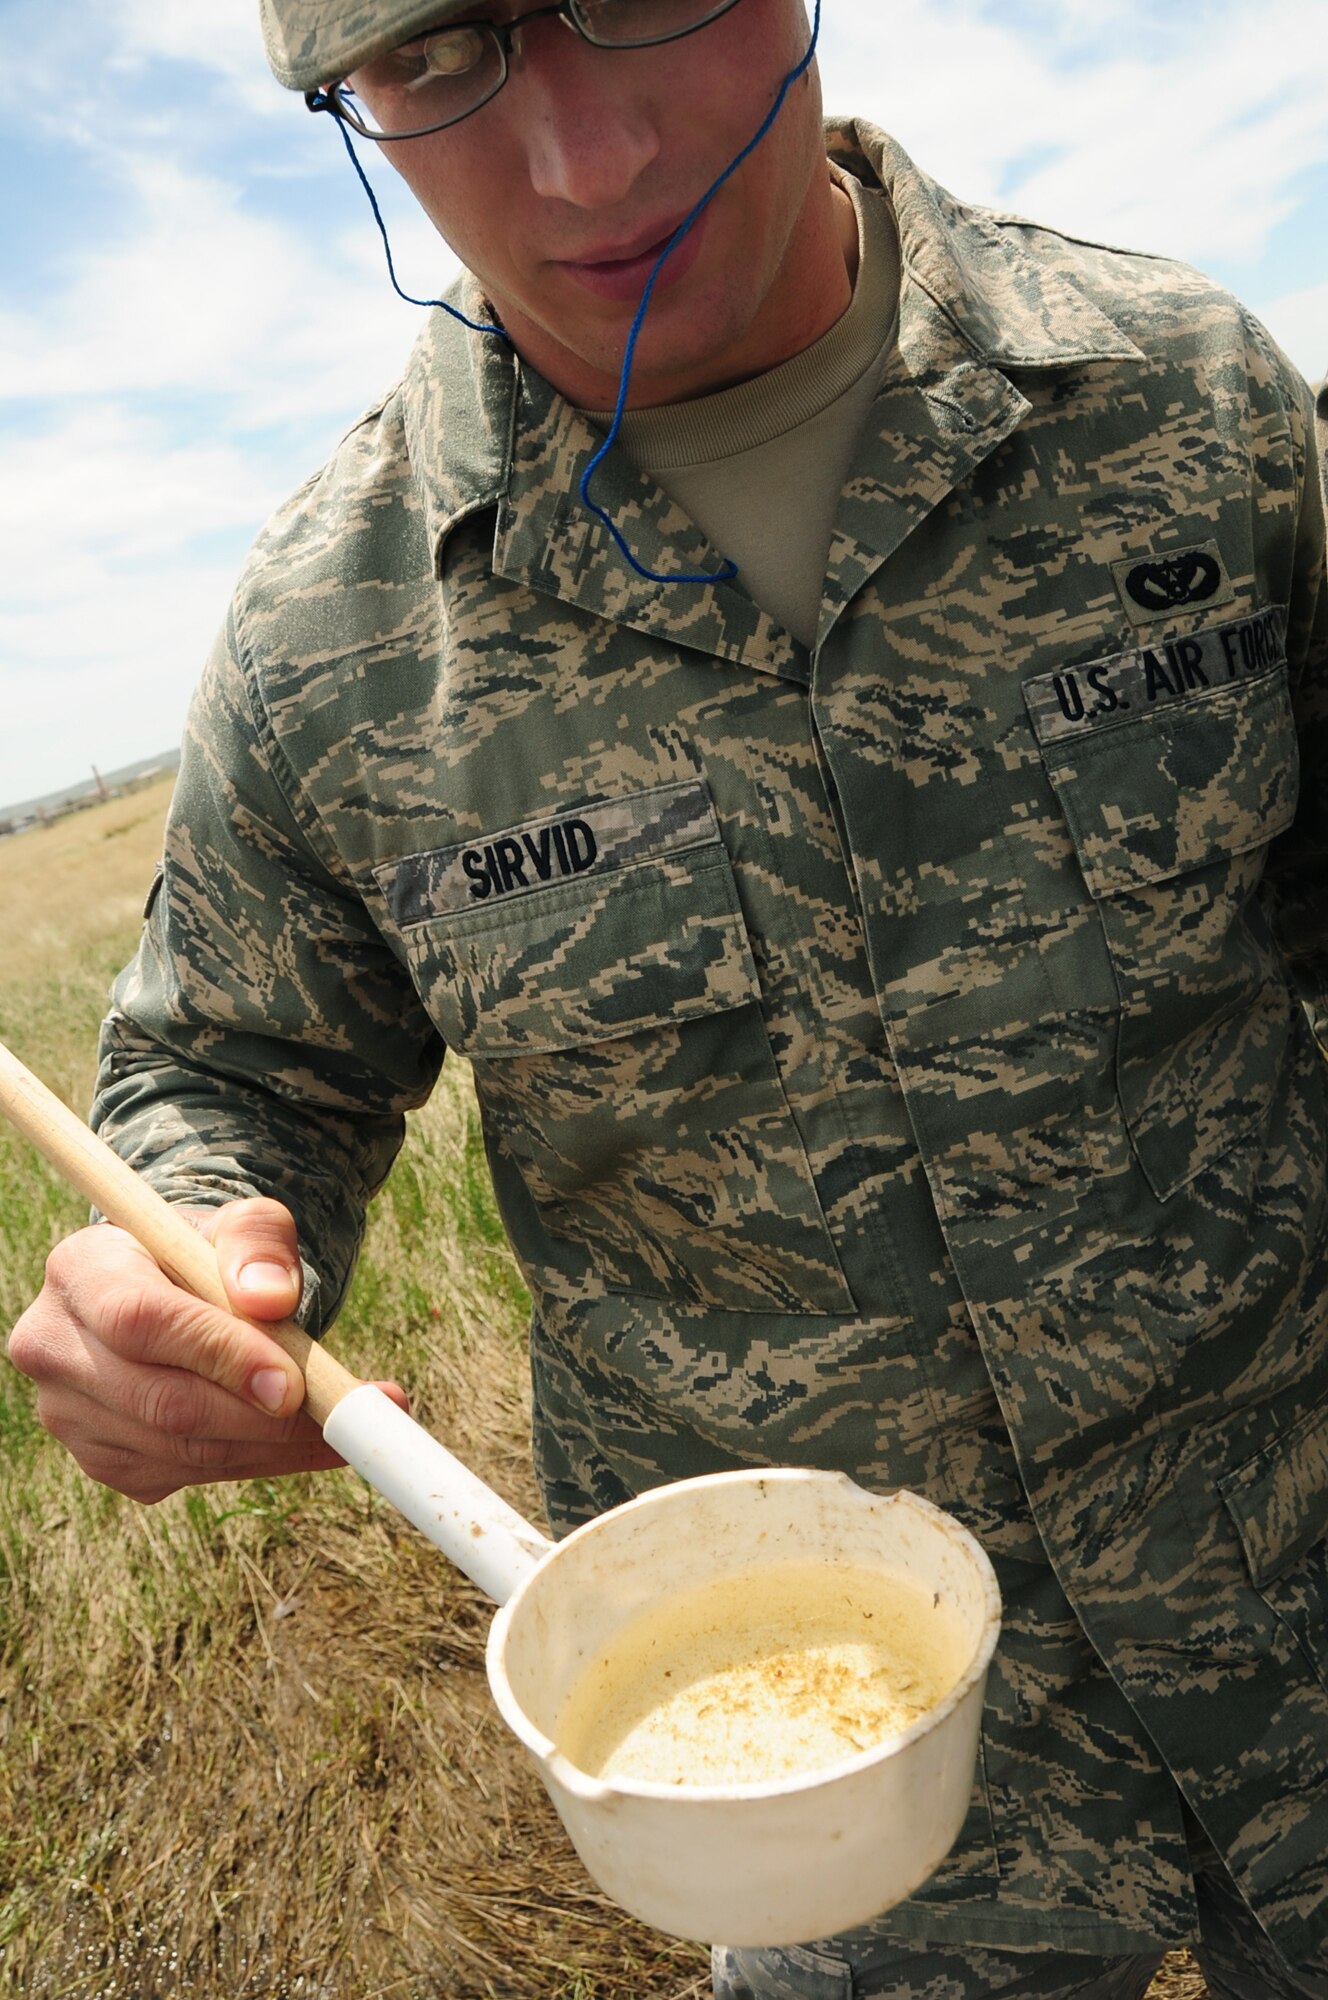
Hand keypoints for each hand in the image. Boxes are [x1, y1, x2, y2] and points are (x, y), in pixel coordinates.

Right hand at [6, 1198, 406, 1501]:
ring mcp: (70, 1414)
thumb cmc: (208, 1255)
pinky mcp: (102, 1460)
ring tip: (345, 1427)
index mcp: (80, 1270)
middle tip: (343, 1414)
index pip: (140, 1320)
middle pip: (160, 1401)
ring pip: (179, 1450)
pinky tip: (303, 1441)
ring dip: (272, 1448)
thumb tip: (271, 1298)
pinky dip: (257, 1463)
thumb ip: (259, 1243)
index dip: (219, 1354)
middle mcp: (56, 1346)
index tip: (293, 1381)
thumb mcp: (241, 1224)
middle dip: (261, 1418)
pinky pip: (187, 1475)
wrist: (175, 1295)